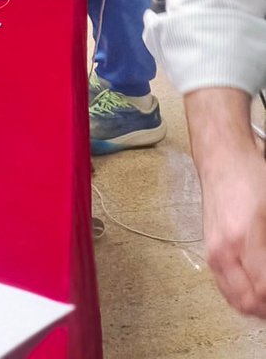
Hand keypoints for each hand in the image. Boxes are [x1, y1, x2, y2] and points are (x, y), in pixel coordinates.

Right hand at [199, 143, 265, 314]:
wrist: (221, 161)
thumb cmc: (250, 178)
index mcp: (242, 241)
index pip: (262, 290)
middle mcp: (223, 251)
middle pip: (246, 301)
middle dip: (263, 307)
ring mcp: (213, 252)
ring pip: (234, 298)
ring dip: (253, 305)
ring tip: (265, 300)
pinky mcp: (209, 249)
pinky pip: (224, 285)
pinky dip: (239, 295)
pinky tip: (252, 291)